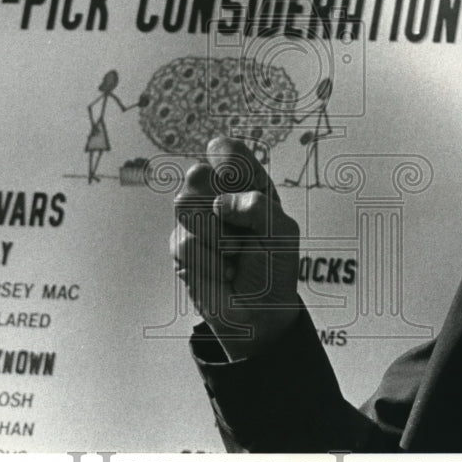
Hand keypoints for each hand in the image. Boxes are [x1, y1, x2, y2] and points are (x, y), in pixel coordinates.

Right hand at [171, 136, 299, 359]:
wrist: (260, 311)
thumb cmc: (273, 265)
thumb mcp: (281, 230)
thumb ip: (257, 206)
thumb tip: (218, 203)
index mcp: (245, 182)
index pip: (225, 150)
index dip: (231, 167)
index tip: (250, 191)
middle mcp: (215, 194)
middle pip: (198, 173)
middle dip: (222, 206)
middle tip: (242, 231)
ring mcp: (194, 219)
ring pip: (186, 206)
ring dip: (219, 237)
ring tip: (234, 253)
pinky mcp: (180, 246)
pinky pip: (186, 243)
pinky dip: (211, 261)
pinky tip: (223, 271)